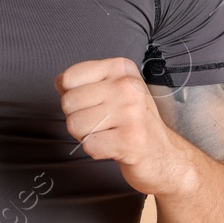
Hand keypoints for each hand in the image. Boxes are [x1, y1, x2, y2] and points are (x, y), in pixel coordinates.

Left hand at [55, 57, 198, 196]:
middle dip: (78, 119)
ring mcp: (131, 112)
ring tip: (109, 134)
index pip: (68, 78)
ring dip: (87, 136)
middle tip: (103, 123)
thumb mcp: (113, 89)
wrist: (164, 155)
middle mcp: (128, 85)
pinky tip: (115, 147)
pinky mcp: (131, 140)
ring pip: (75, 125)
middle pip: (68, 103)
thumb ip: (84, 82)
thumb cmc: (132, 121)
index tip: (95, 104)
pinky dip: (97, 151)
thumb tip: (59, 82)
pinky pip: (89, 145)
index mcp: (121, 68)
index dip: (73, 97)